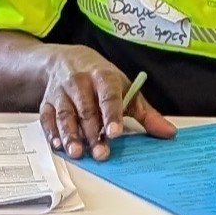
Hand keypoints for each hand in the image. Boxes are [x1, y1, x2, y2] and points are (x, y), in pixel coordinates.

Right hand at [38, 46, 175, 159]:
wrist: (67, 60)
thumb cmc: (101, 78)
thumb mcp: (126, 88)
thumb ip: (146, 113)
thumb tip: (168, 132)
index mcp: (103, 76)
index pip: (109, 96)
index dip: (112, 114)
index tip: (115, 131)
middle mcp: (80, 83)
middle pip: (87, 111)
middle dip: (94, 134)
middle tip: (102, 154)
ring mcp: (61, 93)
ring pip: (65, 115)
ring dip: (71, 135)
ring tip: (78, 152)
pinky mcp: (47, 102)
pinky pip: (47, 118)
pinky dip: (52, 132)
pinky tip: (59, 145)